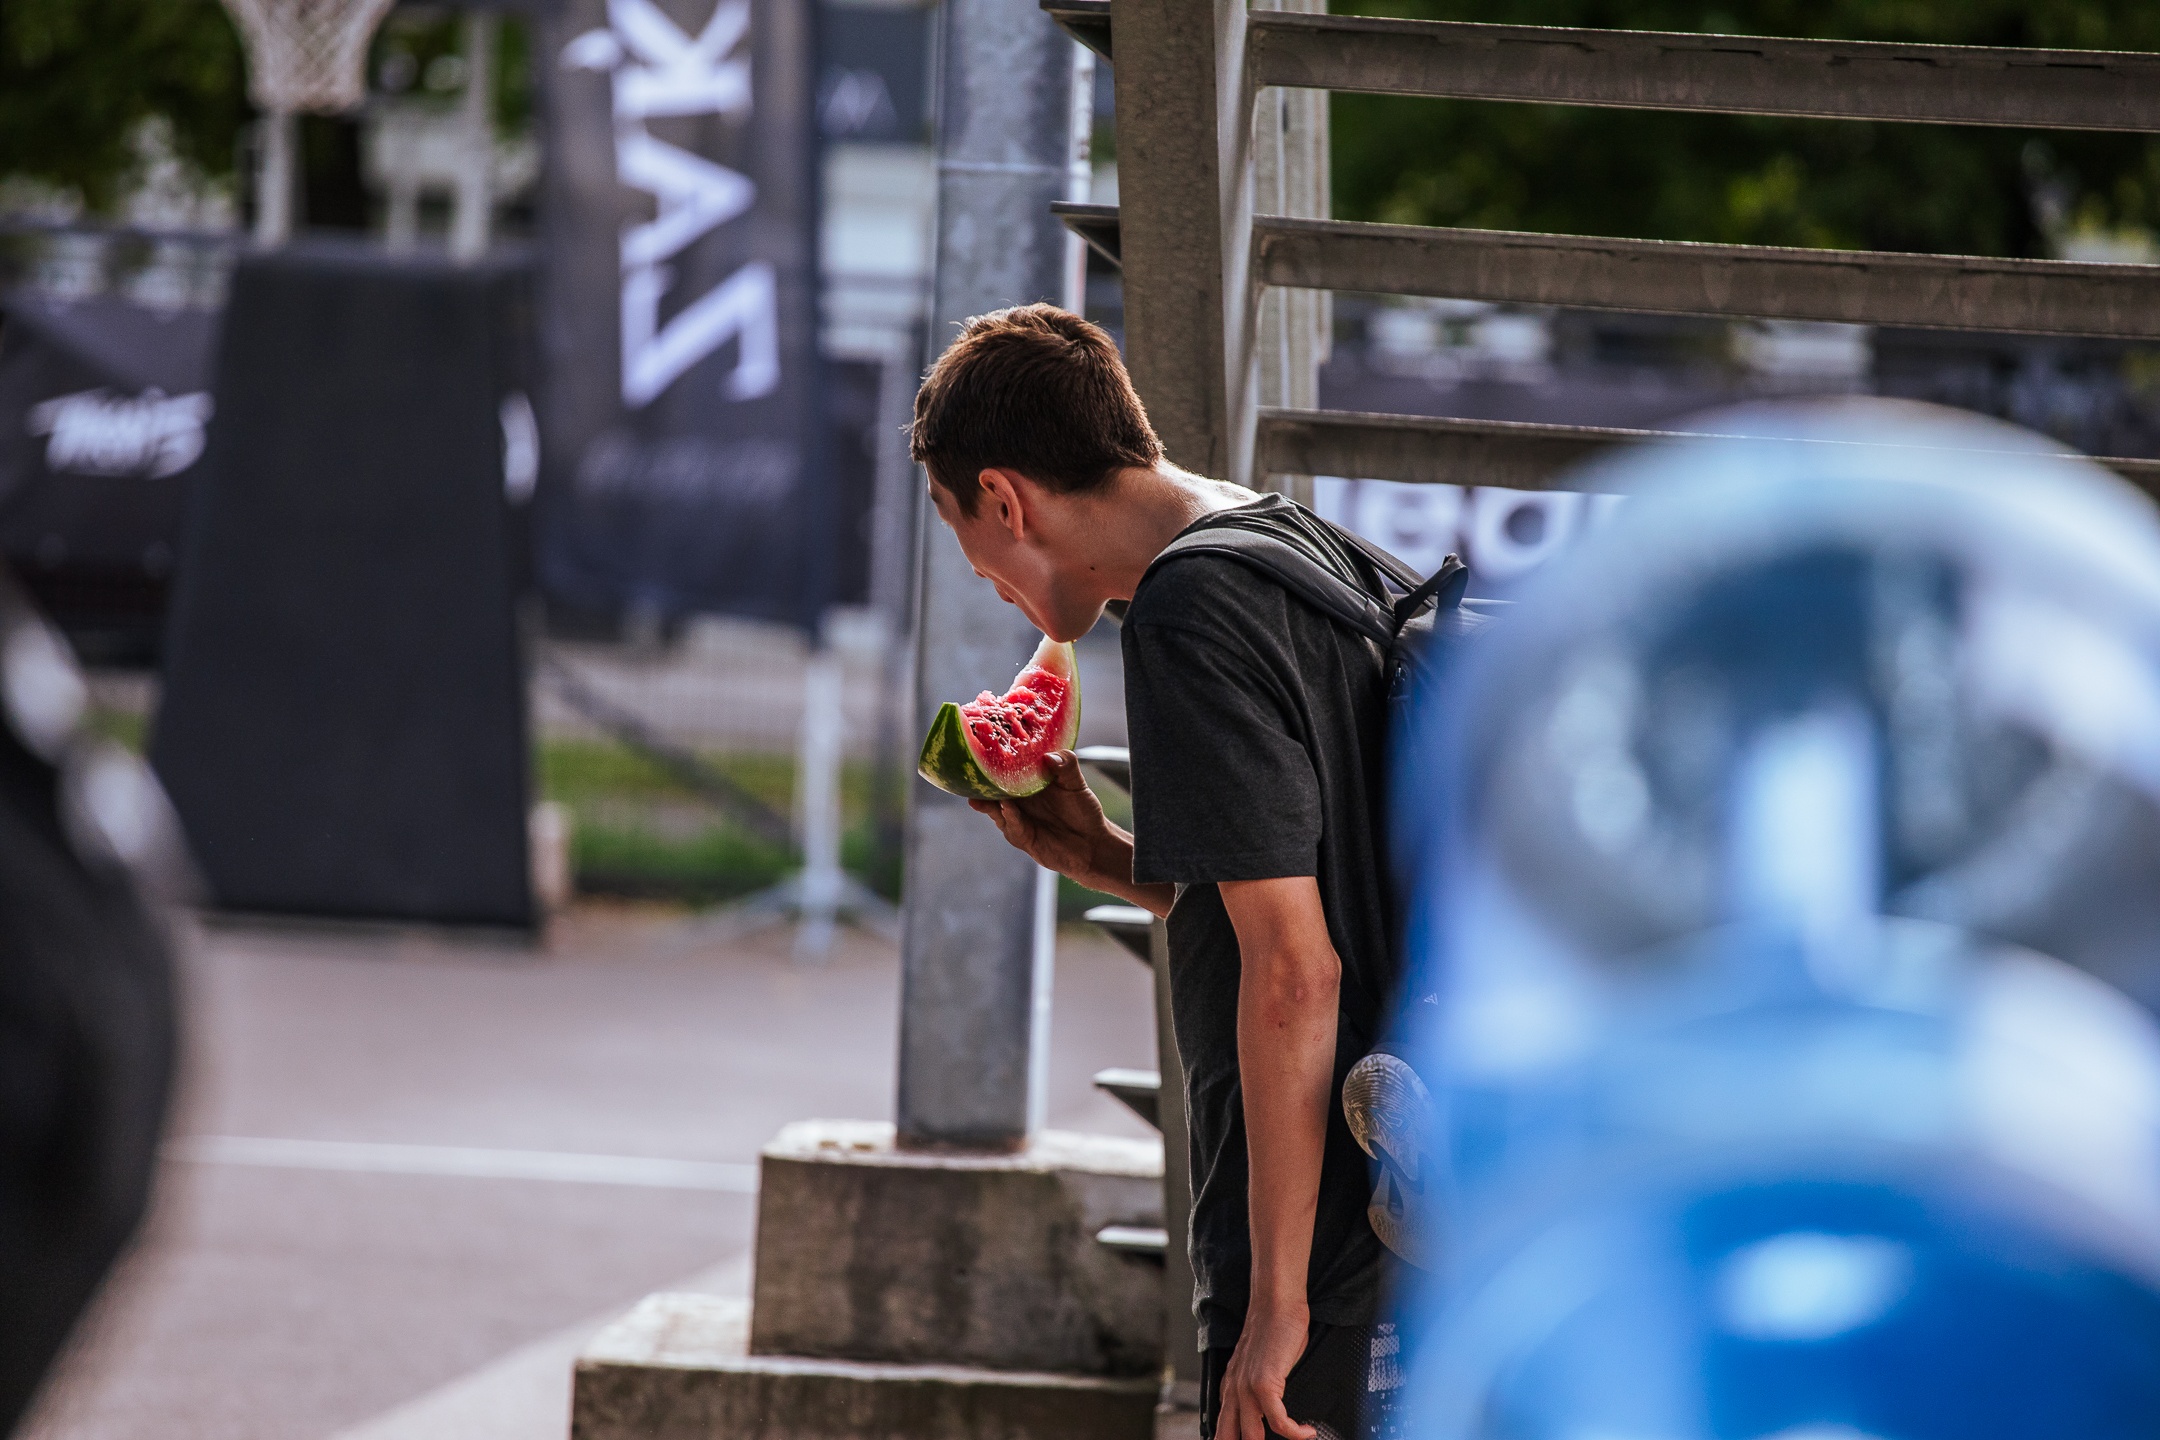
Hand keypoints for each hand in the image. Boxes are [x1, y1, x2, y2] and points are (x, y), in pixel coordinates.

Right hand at [967, 751, 1118, 883]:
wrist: (1093, 843)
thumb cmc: (1083, 811)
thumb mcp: (1076, 784)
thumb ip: (1066, 766)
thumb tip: (1050, 756)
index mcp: (1026, 784)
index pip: (1005, 771)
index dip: (992, 763)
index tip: (982, 751)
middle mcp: (1018, 801)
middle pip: (993, 792)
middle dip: (981, 785)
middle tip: (972, 775)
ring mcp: (1018, 820)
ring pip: (997, 810)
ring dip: (990, 802)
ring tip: (985, 794)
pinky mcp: (1023, 838)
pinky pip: (1013, 827)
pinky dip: (1010, 817)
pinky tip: (1008, 807)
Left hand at [1217, 1299, 1313, 1439]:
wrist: (1276, 1304)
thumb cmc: (1274, 1329)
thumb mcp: (1261, 1364)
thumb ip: (1260, 1388)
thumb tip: (1273, 1410)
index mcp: (1230, 1387)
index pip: (1223, 1428)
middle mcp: (1233, 1390)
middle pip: (1229, 1436)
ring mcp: (1246, 1388)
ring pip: (1251, 1436)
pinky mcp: (1264, 1384)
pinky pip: (1278, 1422)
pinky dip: (1294, 1432)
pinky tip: (1307, 1432)